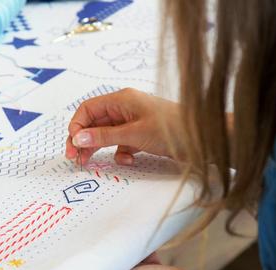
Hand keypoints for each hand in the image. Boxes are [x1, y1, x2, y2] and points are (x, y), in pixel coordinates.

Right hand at [65, 88, 182, 165]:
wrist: (203, 138)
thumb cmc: (172, 129)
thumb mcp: (134, 133)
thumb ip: (104, 136)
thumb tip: (78, 137)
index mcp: (121, 100)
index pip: (88, 109)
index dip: (77, 125)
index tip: (73, 144)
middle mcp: (125, 108)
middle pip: (94, 122)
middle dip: (84, 139)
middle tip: (75, 158)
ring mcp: (133, 122)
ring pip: (106, 134)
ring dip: (98, 147)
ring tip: (89, 163)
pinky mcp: (141, 135)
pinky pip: (121, 143)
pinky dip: (120, 153)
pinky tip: (128, 160)